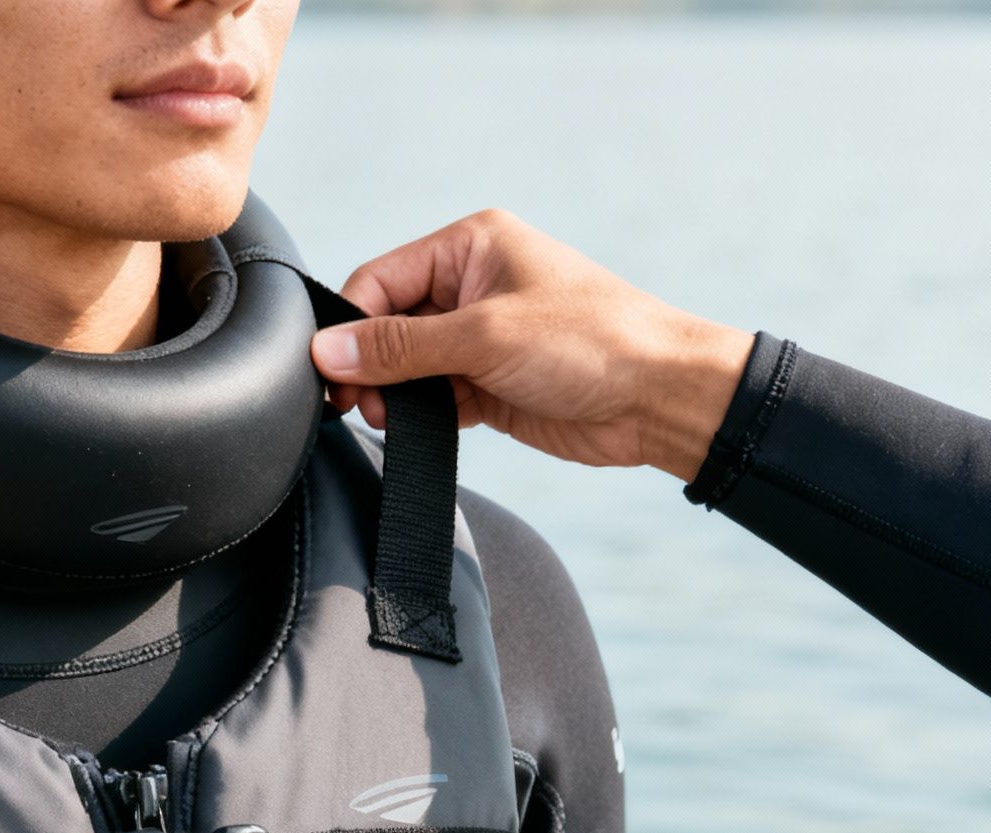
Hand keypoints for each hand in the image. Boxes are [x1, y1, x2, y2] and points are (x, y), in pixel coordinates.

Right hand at [310, 209, 755, 482]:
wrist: (662, 398)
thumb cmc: (592, 342)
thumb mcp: (484, 337)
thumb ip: (400, 346)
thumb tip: (328, 350)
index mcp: (470, 247)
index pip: (379, 279)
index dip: (350, 325)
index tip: (333, 370)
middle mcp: (471, 286)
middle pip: (386, 323)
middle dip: (368, 364)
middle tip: (355, 403)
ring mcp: (479, 336)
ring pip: (405, 364)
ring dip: (392, 393)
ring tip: (391, 418)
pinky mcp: (489, 382)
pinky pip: (432, 395)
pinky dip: (420, 413)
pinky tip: (421, 427)